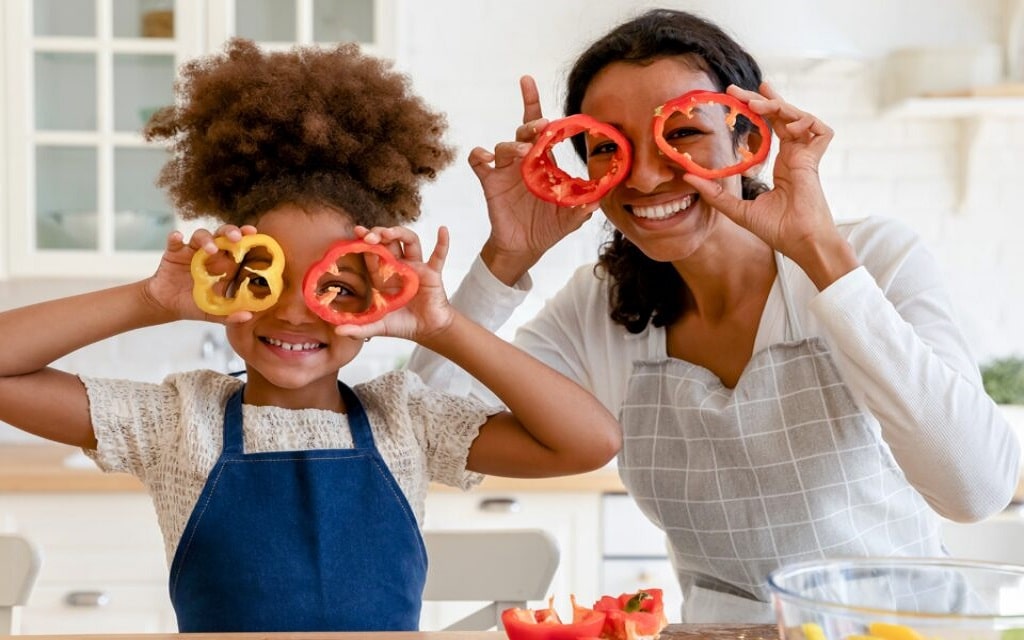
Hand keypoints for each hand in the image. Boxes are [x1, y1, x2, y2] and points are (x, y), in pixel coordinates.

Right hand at [144, 224, 258, 323]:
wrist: (167, 305)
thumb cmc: (194, 305)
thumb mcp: (214, 312)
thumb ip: (230, 315)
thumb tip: (248, 317)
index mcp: (225, 265)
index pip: (239, 248)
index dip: (247, 239)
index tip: (254, 234)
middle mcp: (211, 254)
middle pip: (223, 235)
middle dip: (230, 231)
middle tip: (236, 237)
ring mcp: (192, 251)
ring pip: (201, 236)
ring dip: (206, 239)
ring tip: (210, 249)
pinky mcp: (174, 253)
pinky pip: (174, 242)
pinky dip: (175, 238)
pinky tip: (177, 237)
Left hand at [330, 225, 454, 341]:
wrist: (427, 331)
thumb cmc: (403, 325)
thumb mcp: (377, 326)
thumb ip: (359, 328)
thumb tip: (338, 331)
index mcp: (385, 276)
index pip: (373, 254)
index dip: (365, 243)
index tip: (356, 233)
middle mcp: (400, 267)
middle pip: (390, 242)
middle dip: (379, 234)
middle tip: (368, 235)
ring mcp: (417, 268)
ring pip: (411, 242)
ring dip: (400, 233)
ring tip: (389, 232)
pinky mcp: (433, 273)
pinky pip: (438, 256)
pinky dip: (442, 243)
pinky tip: (442, 230)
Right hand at [469, 75, 597, 284]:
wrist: (524, 247)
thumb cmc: (548, 227)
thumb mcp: (571, 218)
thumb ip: (584, 207)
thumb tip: (599, 200)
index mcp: (544, 161)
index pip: (541, 127)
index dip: (533, 102)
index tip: (526, 81)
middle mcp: (524, 160)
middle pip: (523, 130)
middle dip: (531, 124)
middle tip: (541, 128)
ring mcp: (505, 170)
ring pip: (503, 145)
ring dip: (512, 145)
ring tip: (523, 154)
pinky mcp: (490, 183)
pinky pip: (478, 162)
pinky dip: (479, 155)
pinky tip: (487, 158)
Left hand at [686, 83, 856, 286]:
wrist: (799, 241)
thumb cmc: (776, 230)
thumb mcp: (737, 208)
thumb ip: (714, 192)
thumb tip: (687, 176)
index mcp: (782, 164)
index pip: (771, 127)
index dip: (759, 110)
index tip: (738, 98)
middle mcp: (795, 156)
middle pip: (783, 116)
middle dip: (763, 98)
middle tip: (737, 90)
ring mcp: (807, 157)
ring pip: (799, 117)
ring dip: (779, 105)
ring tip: (757, 103)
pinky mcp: (817, 160)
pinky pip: (821, 131)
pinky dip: (806, 122)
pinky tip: (788, 126)